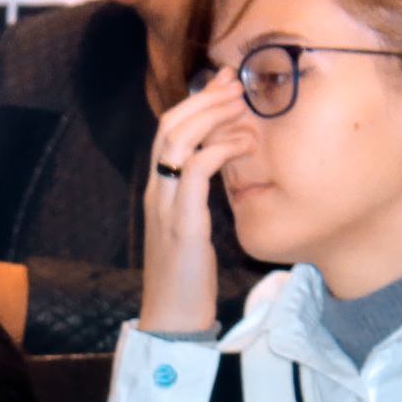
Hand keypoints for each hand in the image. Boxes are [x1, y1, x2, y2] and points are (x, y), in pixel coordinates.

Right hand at [140, 74, 253, 333]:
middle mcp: (157, 191)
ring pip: (177, 141)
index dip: (195, 102)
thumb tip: (222, 171)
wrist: (171, 318)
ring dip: (210, 116)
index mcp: (159, 190)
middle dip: (204, 99)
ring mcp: (166, 206)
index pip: (168, 132)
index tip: (225, 83)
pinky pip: (194, 173)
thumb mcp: (193, 228)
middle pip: (169, 126)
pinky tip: (244, 145)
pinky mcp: (183, 224)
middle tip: (235, 83)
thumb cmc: (187, 277)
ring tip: (240, 105)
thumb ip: (199, 198)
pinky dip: (219, 151)